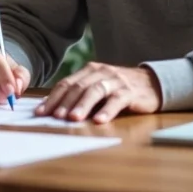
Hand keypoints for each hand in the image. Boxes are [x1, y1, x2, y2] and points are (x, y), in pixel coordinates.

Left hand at [36, 62, 161, 123]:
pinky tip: (99, 120)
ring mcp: (116, 81)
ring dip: (82, 105)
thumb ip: (80, 94)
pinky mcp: (130, 92)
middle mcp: (101, 72)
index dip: (52, 98)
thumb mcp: (99, 87)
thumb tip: (54, 109)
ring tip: (73, 119)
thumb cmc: (119, 88)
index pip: (67, 83)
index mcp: (90, 70)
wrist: (152, 83)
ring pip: (95, 91)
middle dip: (64, 103)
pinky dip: (107, 110)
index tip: (40, 112)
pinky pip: (117, 100)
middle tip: (54, 117)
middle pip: (78, 87)